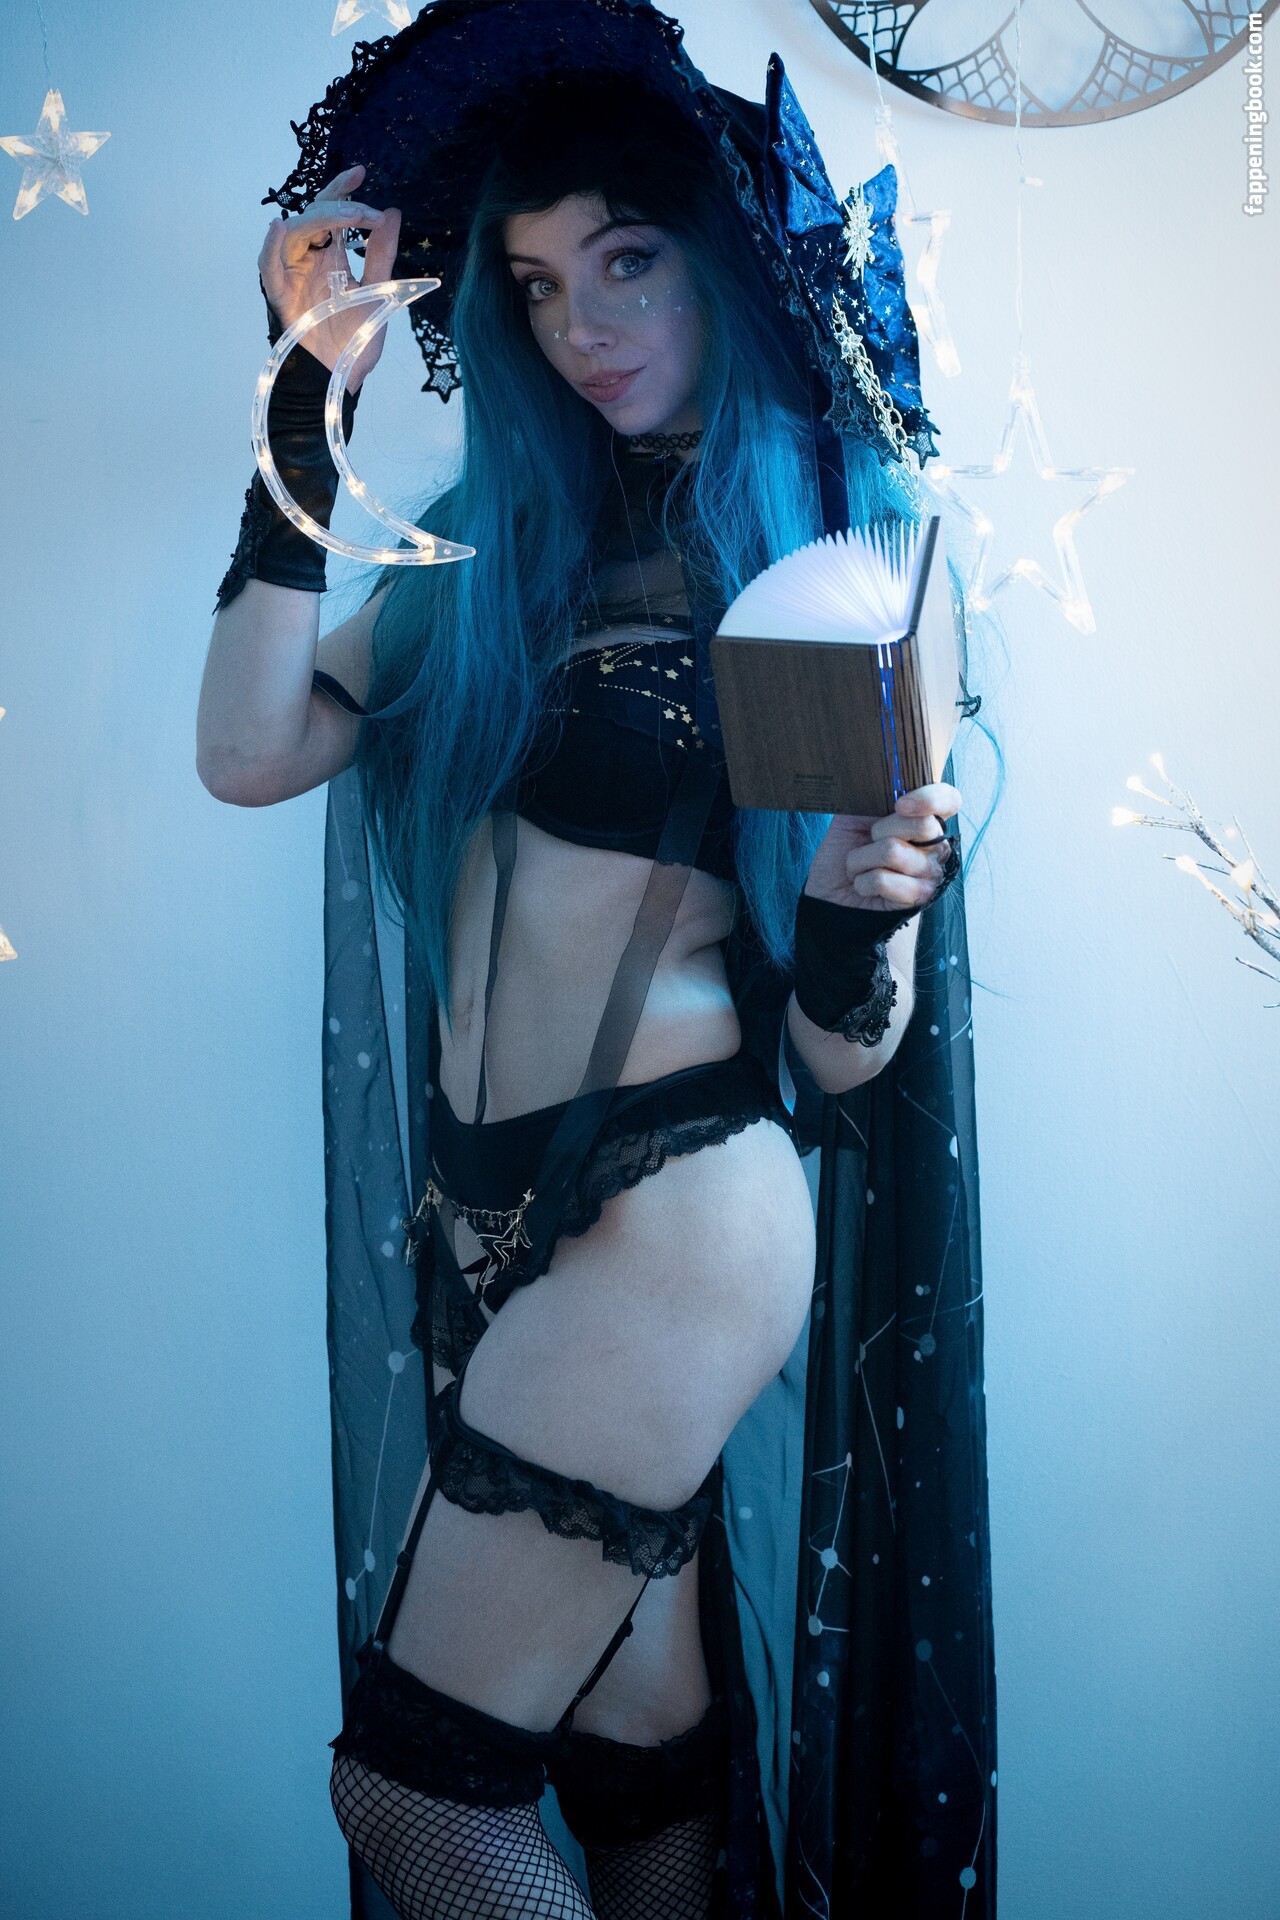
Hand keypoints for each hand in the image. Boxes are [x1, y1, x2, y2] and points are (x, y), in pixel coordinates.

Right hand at [257, 165, 402, 390]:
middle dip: (338, 205)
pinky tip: (279, 227)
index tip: (361, 173)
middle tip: (364, 207)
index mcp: (332, 255)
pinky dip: (271, 246)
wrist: (344, 376)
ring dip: (317, 220)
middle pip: (313, 216)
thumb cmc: (357, 338)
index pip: (332, 212)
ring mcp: (293, 275)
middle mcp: (310, 259)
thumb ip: (382, 252)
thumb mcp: (379, 290)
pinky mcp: (281, 296)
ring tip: (344, 216)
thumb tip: (392, 213)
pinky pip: (269, 266)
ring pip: (293, 233)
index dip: (342, 190)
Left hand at [802, 782, 961, 913]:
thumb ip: (873, 795)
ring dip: (861, 859)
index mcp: (923, 819)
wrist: (830, 891)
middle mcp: (935, 844)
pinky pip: (884, 880)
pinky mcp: (918, 897)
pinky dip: (862, 881)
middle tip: (867, 842)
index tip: (899, 804)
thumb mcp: (854, 815)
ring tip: (859, 867)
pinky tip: (863, 885)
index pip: (949, 799)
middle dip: (880, 831)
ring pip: (894, 851)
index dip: (930, 798)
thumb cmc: (846, 851)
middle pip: (923, 825)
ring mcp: (930, 872)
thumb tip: (886, 776)